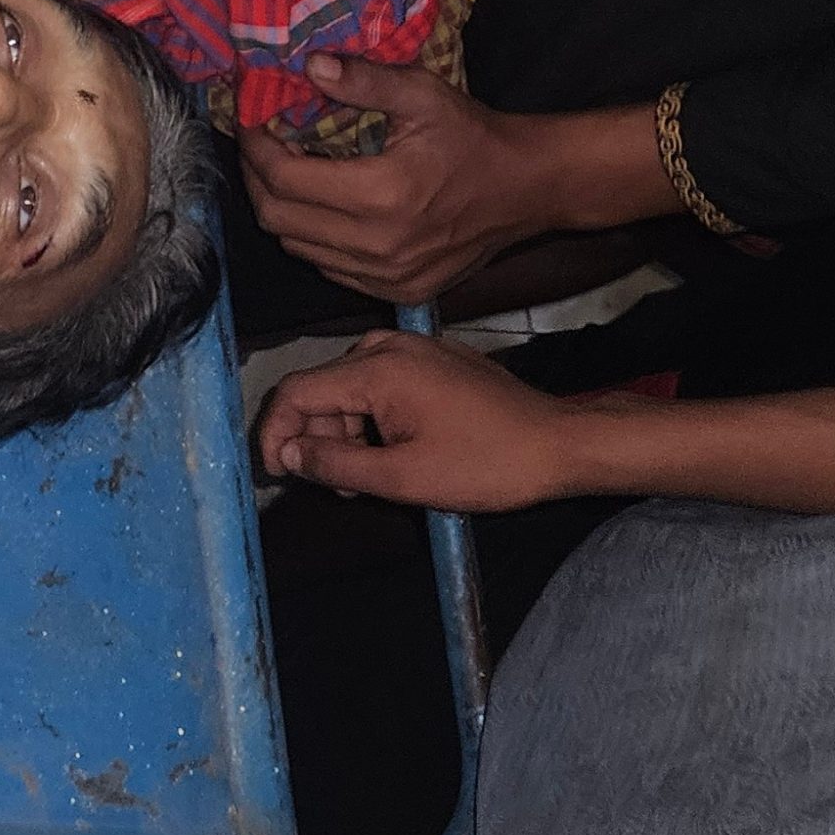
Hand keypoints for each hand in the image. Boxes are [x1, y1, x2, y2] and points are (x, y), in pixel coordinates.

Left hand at [240, 54, 568, 303]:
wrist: (528, 190)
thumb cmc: (475, 137)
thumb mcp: (424, 95)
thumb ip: (364, 80)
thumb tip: (310, 66)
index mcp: (381, 196)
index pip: (284, 180)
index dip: (255, 150)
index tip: (250, 123)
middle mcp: (377, 246)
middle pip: (279, 220)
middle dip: (257, 180)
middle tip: (258, 147)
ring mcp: (385, 277)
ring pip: (299, 248)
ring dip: (283, 210)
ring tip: (287, 172)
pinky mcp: (395, 292)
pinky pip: (329, 269)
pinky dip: (315, 238)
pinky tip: (324, 207)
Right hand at [257, 328, 601, 511]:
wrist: (560, 443)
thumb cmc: (487, 464)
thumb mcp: (402, 477)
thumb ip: (334, 464)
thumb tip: (288, 454)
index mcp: (377, 370)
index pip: (295, 391)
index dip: (274, 434)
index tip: (276, 473)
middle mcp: (390, 347)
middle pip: (322, 390)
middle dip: (317, 439)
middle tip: (338, 486)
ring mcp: (415, 350)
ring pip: (351, 389)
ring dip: (347, 433)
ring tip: (372, 476)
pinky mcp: (435, 360)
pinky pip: (382, 384)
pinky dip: (374, 419)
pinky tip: (395, 452)